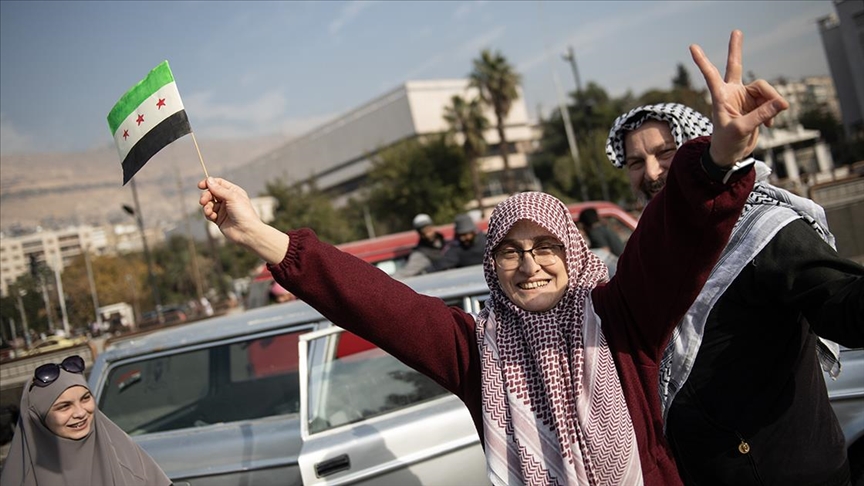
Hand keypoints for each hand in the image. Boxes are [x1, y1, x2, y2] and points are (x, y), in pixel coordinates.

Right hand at [198, 177, 288, 262]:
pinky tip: (213, 217)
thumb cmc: (243, 213)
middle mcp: (228, 200)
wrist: (247, 232)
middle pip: (211, 193)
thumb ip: (219, 189)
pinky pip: (209, 214)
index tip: (200, 186)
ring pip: (208, 204)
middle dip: (206, 196)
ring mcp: (223, 210)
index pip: (218, 183)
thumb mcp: (232, 197)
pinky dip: (208, 214)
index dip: (209, 183)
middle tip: (203, 201)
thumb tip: (209, 179)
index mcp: (233, 192)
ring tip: (209, 212)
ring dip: (206, 207)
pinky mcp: (219, 219)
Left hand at [690, 30, 789, 166]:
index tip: (692, 47)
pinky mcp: (757, 104)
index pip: (711, 75)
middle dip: (736, 49)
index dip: (703, 61)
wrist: (731, 155)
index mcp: (720, 97)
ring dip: (772, 102)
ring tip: (771, 121)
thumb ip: (761, 115)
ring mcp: (745, 97)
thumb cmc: (727, 144)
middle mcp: (732, 93)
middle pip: (736, 66)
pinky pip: (772, 101)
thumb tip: (781, 102)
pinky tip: (770, 125)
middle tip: (736, 31)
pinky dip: (774, 111)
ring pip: (765, 89)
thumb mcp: (741, 130)